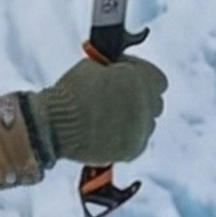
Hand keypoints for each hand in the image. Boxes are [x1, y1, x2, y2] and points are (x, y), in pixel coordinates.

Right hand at [21, 56, 166, 166]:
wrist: (58, 124)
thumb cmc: (72, 91)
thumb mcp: (94, 66)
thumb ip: (113, 70)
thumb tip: (115, 73)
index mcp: (141, 79)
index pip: (157, 79)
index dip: (140, 76)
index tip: (124, 76)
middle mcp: (148, 104)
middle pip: (154, 103)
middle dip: (140, 99)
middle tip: (118, 97)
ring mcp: (142, 129)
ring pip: (146, 124)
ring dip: (133, 119)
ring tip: (108, 118)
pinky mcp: (132, 150)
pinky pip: (136, 141)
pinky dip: (125, 137)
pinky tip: (106, 132)